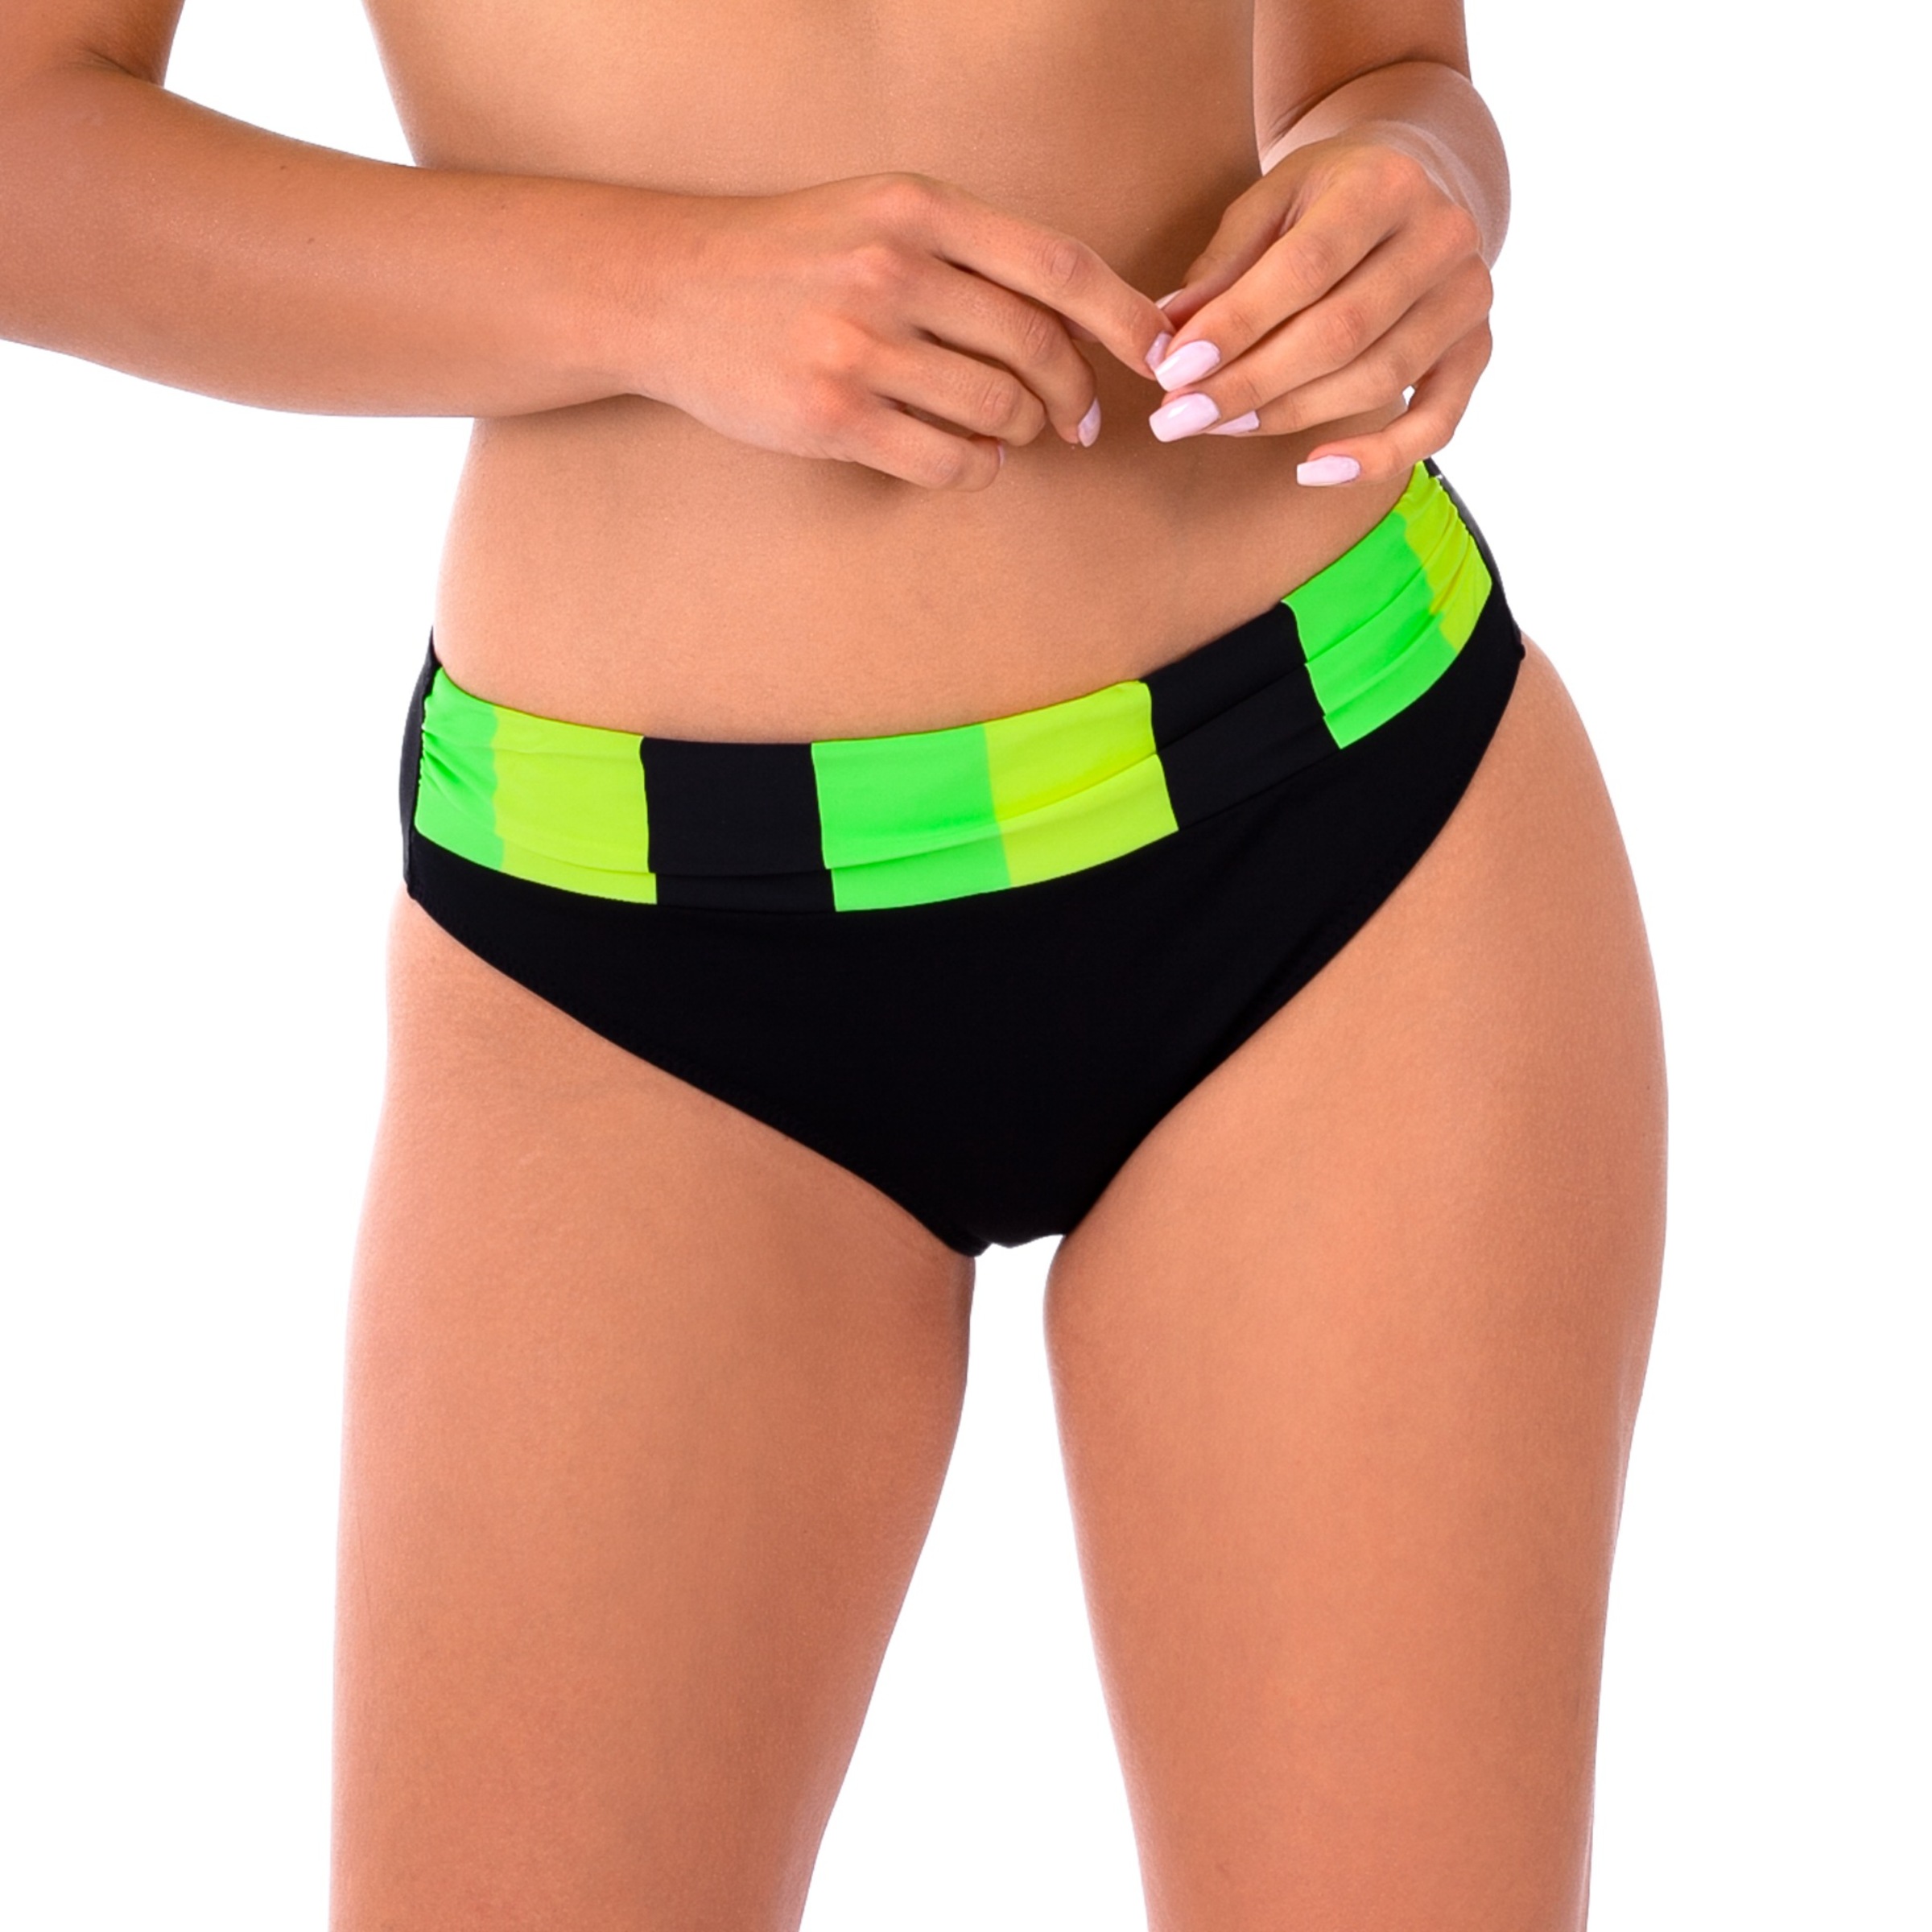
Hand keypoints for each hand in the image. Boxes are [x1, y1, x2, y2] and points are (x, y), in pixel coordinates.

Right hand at [627, 173, 1168, 490]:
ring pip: (999, 410)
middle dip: (1076, 394)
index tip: (1160, 355)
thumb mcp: (882, 216)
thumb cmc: (792, 257)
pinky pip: (948, 461)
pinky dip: (977, 469)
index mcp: (919, 208)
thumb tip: (1078, 319)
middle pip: (1039, 346)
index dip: (1125, 319)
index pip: (1059, 267)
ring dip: (1023, 433)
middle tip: (1080, 421)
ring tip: (1011, 433)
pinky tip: (968, 459)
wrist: (668, 291)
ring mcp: (860, 346)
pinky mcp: (834, 415)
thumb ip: (971, 252)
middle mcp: (893, 270)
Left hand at [1143, 133, 1493, 484]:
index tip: (1173, 370)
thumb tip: (1164, 338)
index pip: (1305, 269)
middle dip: (1250, 384)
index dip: (1236, 326)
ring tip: (1220, 427)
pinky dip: (1376, 458)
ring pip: (1377, 381)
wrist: (1417, 180)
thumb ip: (1223, 266)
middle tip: (1179, 418)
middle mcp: (1441, 238)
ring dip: (1290, 416)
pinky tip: (1312, 469)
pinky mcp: (1477, 348)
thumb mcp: (1270, 203)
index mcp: (1385, 185)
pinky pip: (1436, 422)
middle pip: (1340, 333)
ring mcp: (1468, 296)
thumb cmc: (1325, 198)